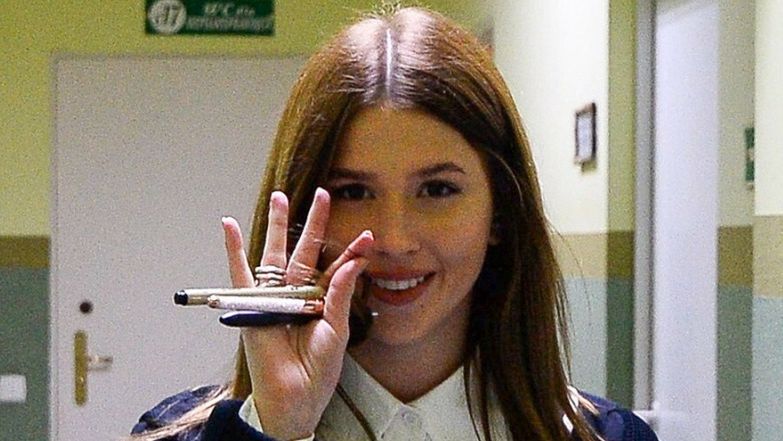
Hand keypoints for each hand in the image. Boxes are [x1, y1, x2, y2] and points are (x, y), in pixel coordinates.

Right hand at [222, 188, 372, 439]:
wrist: (293, 397)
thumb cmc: (318, 369)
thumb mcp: (337, 330)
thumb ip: (341, 294)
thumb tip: (353, 262)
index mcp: (321, 300)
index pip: (337, 267)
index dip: (351, 251)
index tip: (367, 235)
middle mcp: (297, 293)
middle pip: (305, 250)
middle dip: (313, 223)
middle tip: (322, 194)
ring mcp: (273, 296)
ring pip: (274, 253)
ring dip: (275, 225)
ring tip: (279, 196)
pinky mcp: (251, 304)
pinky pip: (239, 273)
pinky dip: (233, 249)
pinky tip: (229, 225)